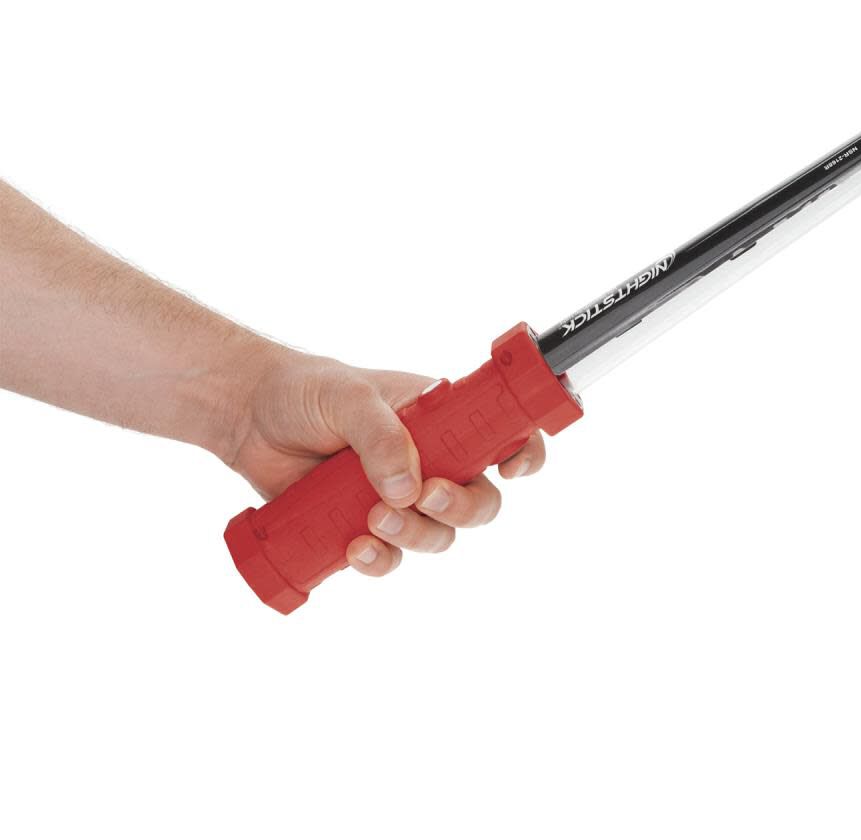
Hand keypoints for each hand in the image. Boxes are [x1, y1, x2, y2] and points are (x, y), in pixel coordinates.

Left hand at [226, 348, 544, 576]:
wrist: (248, 417)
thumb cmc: (306, 391)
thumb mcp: (348, 397)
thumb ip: (381, 434)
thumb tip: (406, 488)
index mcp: (440, 419)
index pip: (500, 435)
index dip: (522, 453)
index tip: (510, 469)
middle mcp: (429, 461)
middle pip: (478, 501)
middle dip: (461, 508)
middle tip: (426, 498)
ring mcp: (397, 498)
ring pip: (436, 536)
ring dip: (415, 536)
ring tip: (373, 519)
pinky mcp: (362, 527)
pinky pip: (388, 559)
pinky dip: (378, 561)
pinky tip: (354, 548)